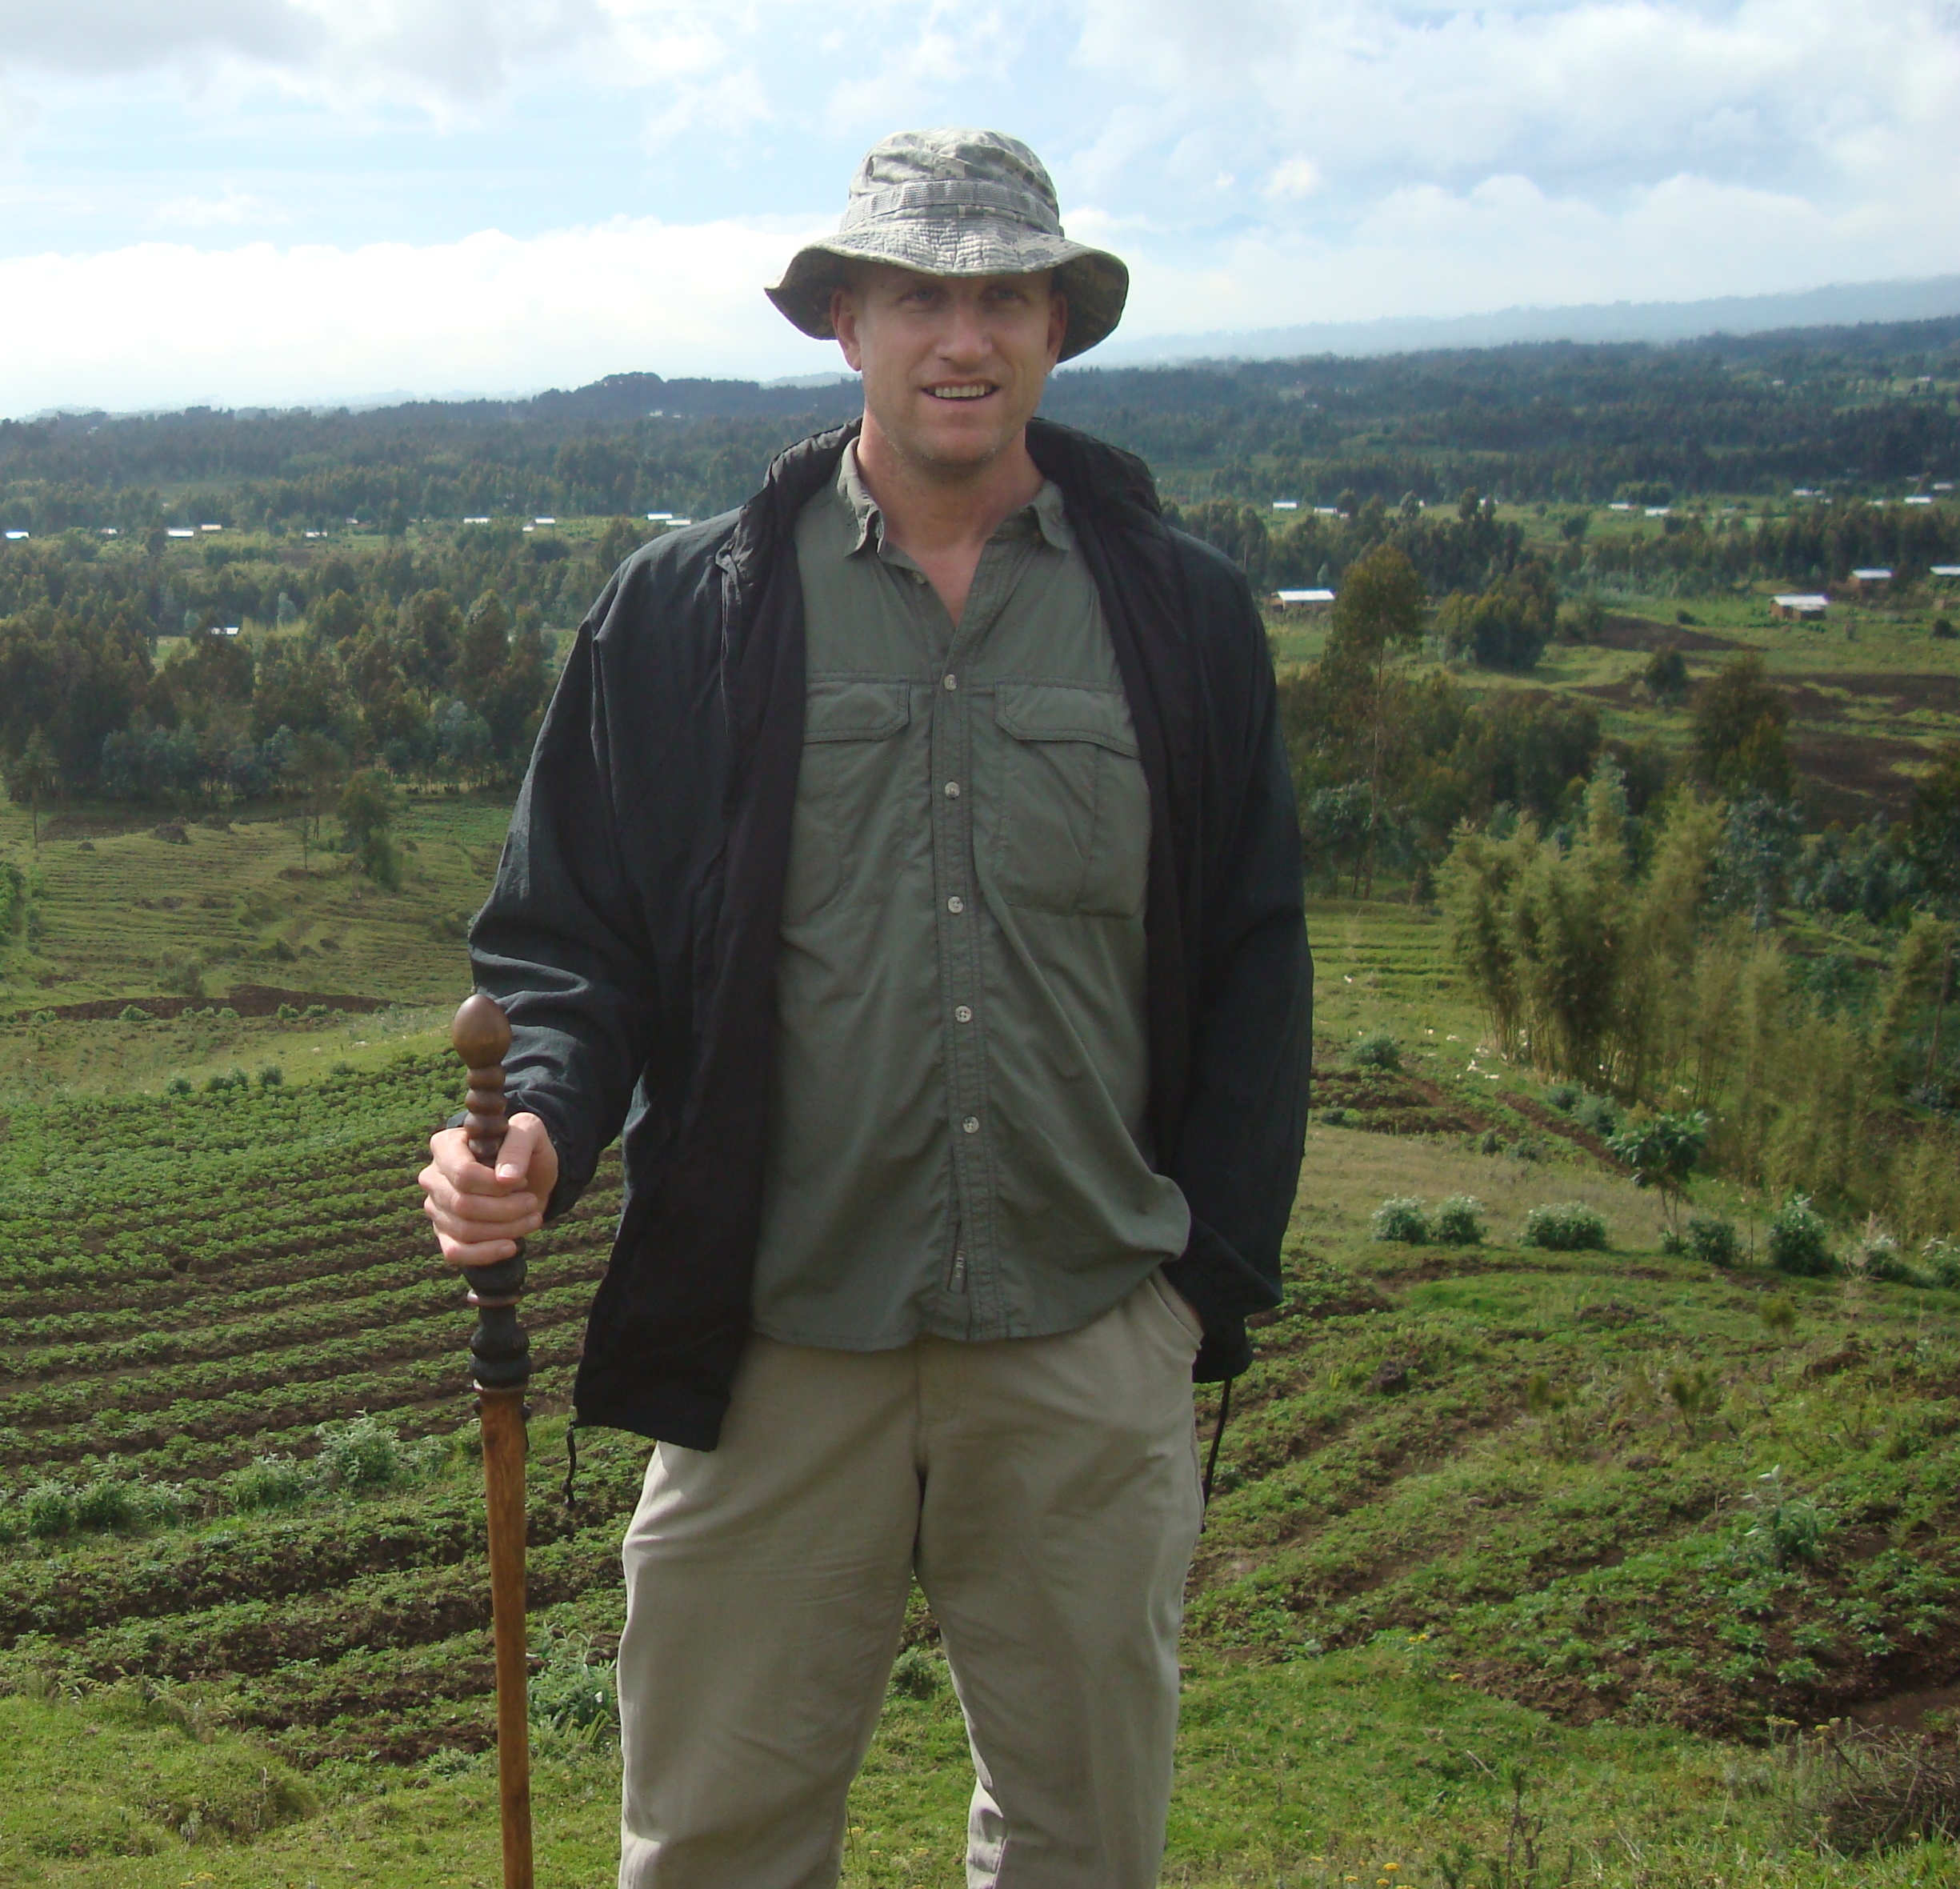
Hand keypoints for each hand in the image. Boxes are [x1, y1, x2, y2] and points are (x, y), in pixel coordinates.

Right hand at [419, 1112, 560, 1268]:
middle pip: (463, 1205)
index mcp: (445, 1145)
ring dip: (506, 1229)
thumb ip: (518, 1144)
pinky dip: (486, 1254)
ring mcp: (436, 1207)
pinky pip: (455, 1252)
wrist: (530, 1175)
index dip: (495, 1185)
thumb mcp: (529, 1131)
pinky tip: (511, 1246)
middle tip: (531, 1202)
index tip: (521, 1180)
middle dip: (506, 1209)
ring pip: (464, 1230)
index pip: (462, 1174)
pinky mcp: (444, 1233)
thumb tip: (506, 1178)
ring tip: (531, 1217)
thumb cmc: (524, 1149)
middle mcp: (433, 1177)